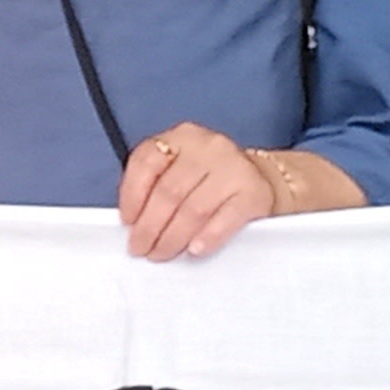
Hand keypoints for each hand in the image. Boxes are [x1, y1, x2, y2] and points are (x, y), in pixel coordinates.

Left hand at [115, 121, 276, 261]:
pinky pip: (226, 218)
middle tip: (140, 248)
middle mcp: (208, 146)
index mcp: (182, 136)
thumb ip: (156, 185)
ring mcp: (234, 167)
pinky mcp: (255, 192)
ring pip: (194, 209)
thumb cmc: (210, 179)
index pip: (147, 162)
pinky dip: (207, 237)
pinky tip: (194, 250)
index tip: (127, 223)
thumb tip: (133, 224)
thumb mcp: (181, 168)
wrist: (262, 179)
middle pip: (169, 191)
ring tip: (161, 253)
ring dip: (172, 237)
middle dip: (149, 226)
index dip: (132, 195)